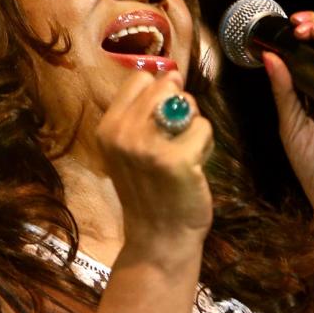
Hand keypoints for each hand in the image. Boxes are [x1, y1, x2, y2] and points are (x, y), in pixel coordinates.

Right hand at [95, 70, 213, 261]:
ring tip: (184, 155)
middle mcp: (122, 133)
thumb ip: (141, 114)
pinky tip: (194, 167)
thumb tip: (172, 75)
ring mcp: (148, 146)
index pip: (140, 80)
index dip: (159, 94)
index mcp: (107, 128)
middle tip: (174, 140)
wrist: (158, 237)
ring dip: (193, 127)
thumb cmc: (149, 191)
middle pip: (166, 86)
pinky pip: (204, 128)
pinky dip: (206, 146)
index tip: (162, 119)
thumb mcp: (129, 149)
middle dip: (179, 107)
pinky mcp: (176, 159)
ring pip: (188, 104)